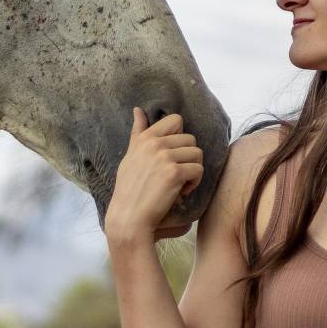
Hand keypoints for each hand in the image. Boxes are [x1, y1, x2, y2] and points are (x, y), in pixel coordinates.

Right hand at [104, 108, 203, 248]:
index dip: (179, 139)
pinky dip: (194, 183)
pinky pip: (198, 170)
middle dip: (188, 158)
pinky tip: (180, 192)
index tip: (171, 156)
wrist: (128, 217)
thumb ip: (138, 133)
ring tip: (178, 184)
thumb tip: (138, 110)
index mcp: (145, 138)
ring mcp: (164, 157)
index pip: (175, 120)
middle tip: (175, 175)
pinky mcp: (174, 172)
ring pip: (197, 154)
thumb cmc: (129, 190)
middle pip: (191, 139)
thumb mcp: (130, 157)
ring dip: (192, 170)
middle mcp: (154, 144)